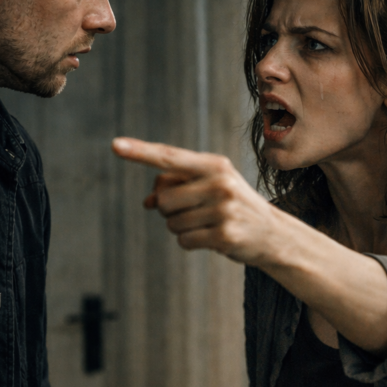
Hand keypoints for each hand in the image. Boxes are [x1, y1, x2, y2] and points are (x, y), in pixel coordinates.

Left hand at [112, 137, 282, 265]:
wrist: (272, 233)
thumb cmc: (232, 205)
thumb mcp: (210, 186)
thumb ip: (177, 186)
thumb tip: (148, 202)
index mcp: (215, 165)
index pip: (170, 157)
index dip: (140, 151)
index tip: (115, 145)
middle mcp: (220, 183)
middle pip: (163, 199)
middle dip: (170, 210)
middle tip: (195, 211)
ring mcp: (223, 209)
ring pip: (172, 223)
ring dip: (181, 228)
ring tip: (207, 224)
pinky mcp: (224, 235)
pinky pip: (183, 240)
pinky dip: (191, 242)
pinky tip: (212, 238)